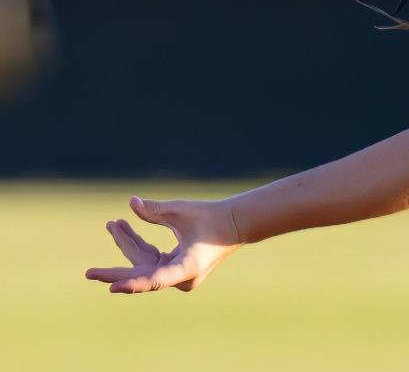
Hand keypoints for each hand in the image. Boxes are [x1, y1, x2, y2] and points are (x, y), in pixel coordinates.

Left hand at [85, 195, 241, 293]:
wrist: (238, 223)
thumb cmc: (213, 216)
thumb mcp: (183, 211)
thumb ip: (155, 210)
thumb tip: (132, 203)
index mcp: (186, 268)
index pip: (154, 279)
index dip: (131, 283)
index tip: (110, 286)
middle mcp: (181, 278)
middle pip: (143, 270)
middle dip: (121, 259)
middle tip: (88, 273)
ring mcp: (178, 274)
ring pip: (146, 263)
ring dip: (129, 244)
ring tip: (113, 223)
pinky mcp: (177, 267)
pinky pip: (152, 259)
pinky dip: (140, 244)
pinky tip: (125, 228)